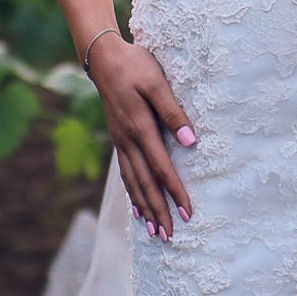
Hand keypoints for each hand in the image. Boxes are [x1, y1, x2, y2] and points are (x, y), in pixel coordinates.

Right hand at [89, 32, 194, 238]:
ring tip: (156, 231)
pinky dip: (132, 193)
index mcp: (140, 128)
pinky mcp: (118, 139)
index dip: (175, 192)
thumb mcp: (157, 83)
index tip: (188, 212)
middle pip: (145, 183)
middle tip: (170, 236)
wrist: (104, 59)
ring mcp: (120, 142)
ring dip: (145, 208)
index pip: (161, 167)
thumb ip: (174, 112)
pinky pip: (125, 173)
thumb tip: (192, 142)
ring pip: (133, 182)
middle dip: (159, 210)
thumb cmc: (135, 66)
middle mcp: (128, 141)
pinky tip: (138, 208)